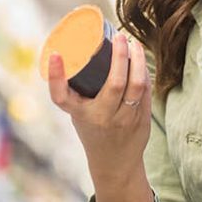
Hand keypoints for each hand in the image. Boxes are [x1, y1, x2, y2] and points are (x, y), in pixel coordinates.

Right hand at [47, 33, 152, 184]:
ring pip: (137, 85)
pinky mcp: (142, 120)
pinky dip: (144, 72)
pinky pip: (145, 91)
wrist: (115, 165)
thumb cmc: (93, 130)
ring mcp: (125, 120)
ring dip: (138, 61)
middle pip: (115, 83)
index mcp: (80, 115)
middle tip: (119, 37)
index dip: (55, 75)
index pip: (61, 97)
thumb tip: (85, 50)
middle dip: (119, 55)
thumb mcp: (79, 113)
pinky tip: (141, 60)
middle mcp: (101, 118)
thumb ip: (80, 89)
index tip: (55, 54)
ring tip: (135, 44)